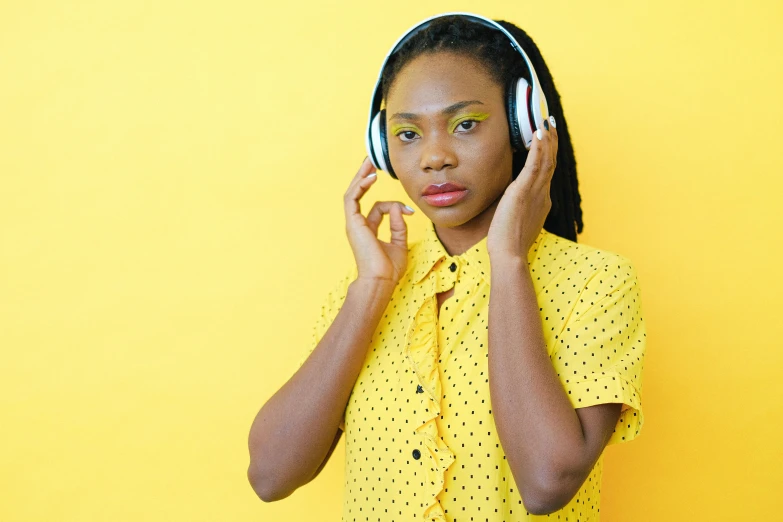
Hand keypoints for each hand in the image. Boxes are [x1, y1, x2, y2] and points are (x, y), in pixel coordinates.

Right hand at [344, 157, 414, 283]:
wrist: (381, 280)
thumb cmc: (389, 269)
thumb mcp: (399, 243)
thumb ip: (399, 225)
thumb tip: (401, 208)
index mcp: (367, 231)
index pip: (378, 209)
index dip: (395, 206)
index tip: (411, 211)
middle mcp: (358, 225)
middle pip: (358, 195)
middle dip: (364, 177)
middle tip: (371, 161)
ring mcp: (353, 224)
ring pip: (353, 193)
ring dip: (360, 177)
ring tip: (369, 162)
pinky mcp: (352, 223)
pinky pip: (352, 199)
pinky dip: (360, 186)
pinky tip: (370, 177)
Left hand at [487, 116, 558, 261]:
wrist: (509, 254)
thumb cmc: (508, 243)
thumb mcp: (516, 220)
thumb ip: (518, 207)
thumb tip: (512, 201)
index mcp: (541, 201)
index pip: (546, 173)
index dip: (548, 155)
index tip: (548, 140)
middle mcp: (542, 194)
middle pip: (550, 162)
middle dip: (551, 142)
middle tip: (551, 124)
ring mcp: (535, 192)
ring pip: (546, 160)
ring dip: (547, 140)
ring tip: (547, 123)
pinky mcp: (524, 191)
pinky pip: (535, 165)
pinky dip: (539, 148)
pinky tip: (539, 134)